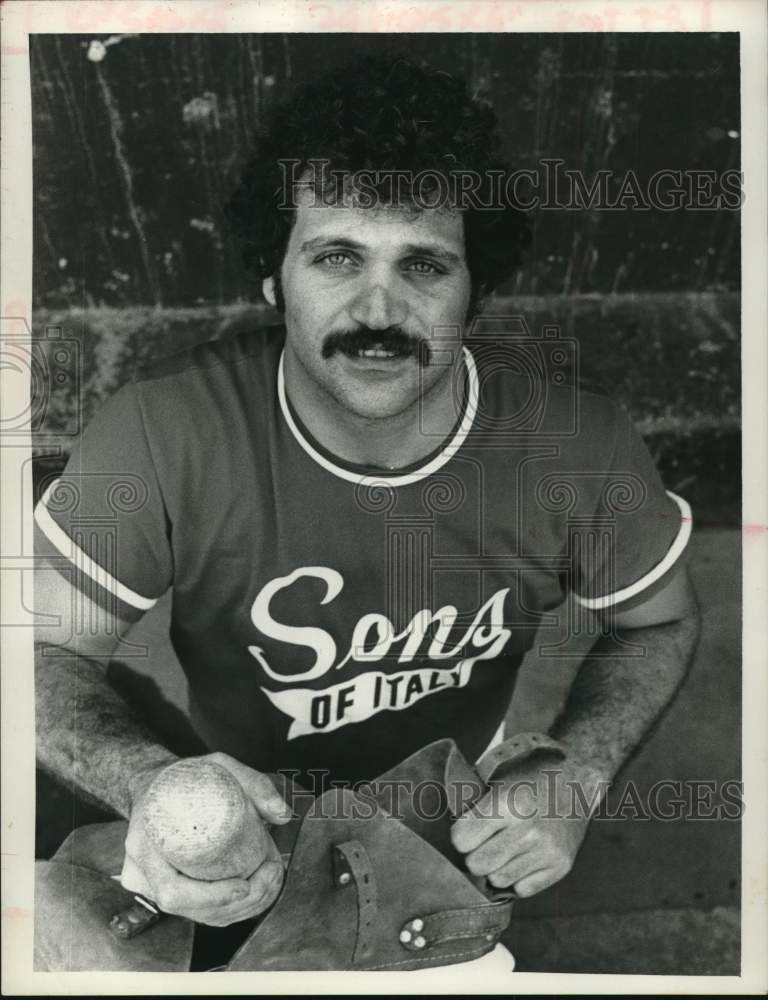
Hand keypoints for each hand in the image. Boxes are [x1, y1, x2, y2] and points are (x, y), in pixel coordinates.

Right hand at [121, 752, 291, 926]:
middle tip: (270, 877)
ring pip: (198, 914)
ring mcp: (155, 884)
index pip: (172, 889)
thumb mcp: (218, 766)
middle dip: (235, 903)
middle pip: (188, 908)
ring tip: (270, 881)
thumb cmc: (183, 777)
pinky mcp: (170, 889)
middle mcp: (144, 870)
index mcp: (146, 842)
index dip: (209, 897)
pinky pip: (200, 911)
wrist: (155, 783)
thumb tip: (281, 815)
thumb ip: (253, 783)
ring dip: (240, 908)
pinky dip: (232, 909)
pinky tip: (257, 892)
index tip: (243, 885)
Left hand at [450, 761, 598, 897]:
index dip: (462, 835)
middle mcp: (527, 830)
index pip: (461, 840)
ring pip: (498, 880)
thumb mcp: (499, 777)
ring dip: (498, 866)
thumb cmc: (530, 775)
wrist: (578, 776)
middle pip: (476, 864)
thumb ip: (473, 804)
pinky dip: (519, 876)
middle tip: (487, 840)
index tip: (469, 828)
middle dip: (476, 853)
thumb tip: (450, 837)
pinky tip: (525, 854)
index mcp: (507, 803)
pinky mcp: (560, 866)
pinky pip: (522, 889)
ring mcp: (546, 851)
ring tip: (508, 845)